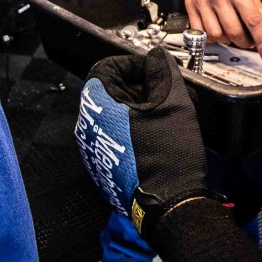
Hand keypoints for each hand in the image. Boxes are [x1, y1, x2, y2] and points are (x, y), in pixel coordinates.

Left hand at [74, 47, 210, 238]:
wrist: (169, 204)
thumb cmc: (169, 157)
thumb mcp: (174, 102)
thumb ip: (163, 71)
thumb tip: (157, 58)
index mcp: (98, 106)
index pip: (107, 67)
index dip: (134, 64)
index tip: (154, 71)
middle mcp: (88, 126)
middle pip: (110, 91)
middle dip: (140, 88)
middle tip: (166, 94)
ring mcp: (92, 148)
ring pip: (113, 115)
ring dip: (139, 109)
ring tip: (166, 116)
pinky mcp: (102, 166)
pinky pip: (114, 137)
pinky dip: (133, 130)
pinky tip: (158, 137)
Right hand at [180, 0, 261, 59]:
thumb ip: (257, 4)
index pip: (253, 22)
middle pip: (235, 32)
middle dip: (246, 42)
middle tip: (250, 40)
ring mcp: (203, 2)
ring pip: (217, 35)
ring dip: (229, 41)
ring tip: (234, 35)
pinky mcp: (191, 6)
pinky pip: (201, 32)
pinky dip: (211, 38)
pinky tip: (218, 32)